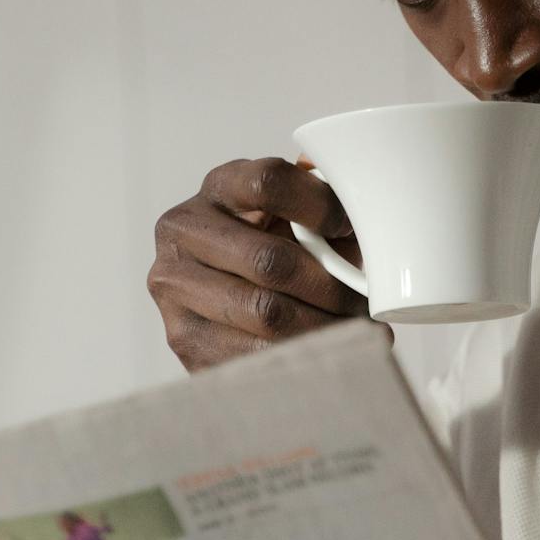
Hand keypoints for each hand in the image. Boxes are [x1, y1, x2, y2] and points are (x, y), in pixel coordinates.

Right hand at [148, 156, 364, 370]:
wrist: (227, 301)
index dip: (319, 207)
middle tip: (365, 302)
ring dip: (324, 326)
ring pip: (264, 312)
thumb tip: (361, 211)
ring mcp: (175, 286)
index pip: (267, 183)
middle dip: (330, 287)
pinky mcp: (183, 337)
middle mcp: (184, 230)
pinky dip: (302, 356)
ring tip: (358, 331)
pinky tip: (329, 352)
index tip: (350, 229)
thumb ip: (325, 206)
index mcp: (220, 187)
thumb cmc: (277, 246)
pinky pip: (252, 354)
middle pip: (270, 260)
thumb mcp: (296, 217)